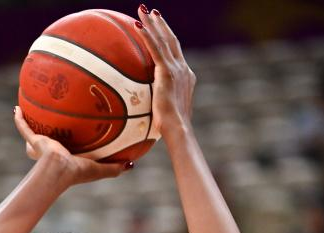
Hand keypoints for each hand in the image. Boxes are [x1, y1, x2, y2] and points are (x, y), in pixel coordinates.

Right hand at [13, 106, 130, 185]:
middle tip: (53, 117)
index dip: (73, 140)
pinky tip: (16, 108)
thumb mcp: (99, 169)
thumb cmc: (77, 173)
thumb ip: (114, 168)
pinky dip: (19, 120)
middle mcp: (53, 149)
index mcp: (68, 156)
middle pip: (51, 137)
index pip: (70, 146)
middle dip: (50, 130)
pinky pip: (24, 128)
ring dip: (32, 121)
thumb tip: (132, 166)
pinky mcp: (34, 141)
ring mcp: (42, 145)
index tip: (76, 130)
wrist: (59, 170)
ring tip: (30, 107)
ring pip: (35, 132)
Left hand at [136, 7, 195, 137]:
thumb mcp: (168, 113)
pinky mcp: (166, 72)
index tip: (162, 29)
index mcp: (186, 77)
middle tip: (153, 12)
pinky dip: (146, 35)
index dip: (169, 39)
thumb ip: (162, 105)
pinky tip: (138, 25)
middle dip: (162, 25)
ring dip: (152, 23)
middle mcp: (183, 69)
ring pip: (163, 39)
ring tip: (143, 11)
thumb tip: (151, 113)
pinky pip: (154, 48)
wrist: (178, 128)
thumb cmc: (172, 129)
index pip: (177, 54)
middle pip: (172, 40)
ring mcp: (176, 69)